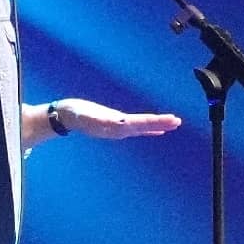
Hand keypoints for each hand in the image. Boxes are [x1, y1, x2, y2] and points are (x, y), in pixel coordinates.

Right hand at [55, 99, 181, 139]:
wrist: (65, 117)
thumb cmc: (74, 113)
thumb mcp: (85, 114)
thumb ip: (98, 118)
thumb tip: (116, 122)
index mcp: (114, 125)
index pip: (139, 123)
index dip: (154, 122)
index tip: (168, 120)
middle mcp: (119, 130)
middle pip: (144, 127)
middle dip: (161, 124)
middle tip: (178, 121)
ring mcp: (118, 130)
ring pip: (143, 128)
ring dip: (158, 126)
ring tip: (174, 123)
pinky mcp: (116, 127)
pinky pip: (137, 130)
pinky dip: (149, 130)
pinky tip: (159, 131)